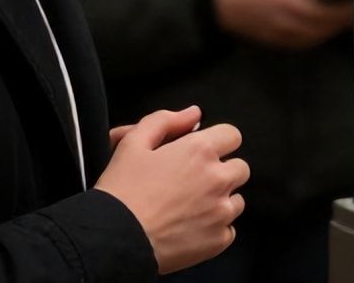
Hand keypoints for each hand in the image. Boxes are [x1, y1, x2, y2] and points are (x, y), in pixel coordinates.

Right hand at [94, 106, 248, 275]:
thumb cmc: (121, 192)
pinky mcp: (217, 240)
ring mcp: (221, 212)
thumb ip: (165, 120)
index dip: (217, 142)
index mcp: (200, 151)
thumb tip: (193, 113)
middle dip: (222, 171)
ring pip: (237, 200)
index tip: (204, 153)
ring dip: (221, 201)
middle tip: (195, 182)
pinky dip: (216, 229)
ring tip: (191, 207)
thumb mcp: (133, 143)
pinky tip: (192, 228)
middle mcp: (217, 179)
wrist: (114, 238)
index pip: (232, 136)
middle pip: (239, 168)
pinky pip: (229, 231)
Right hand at [213, 0, 352, 49]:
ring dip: (344, 22)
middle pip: (334, 24)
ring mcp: (291, 38)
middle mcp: (295, 26)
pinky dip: (328, 28)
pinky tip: (338, 19)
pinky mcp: (286, 43)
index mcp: (294, 6)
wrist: (227, 9)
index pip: (334, 10)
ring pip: (326, 33)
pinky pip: (314, 38)